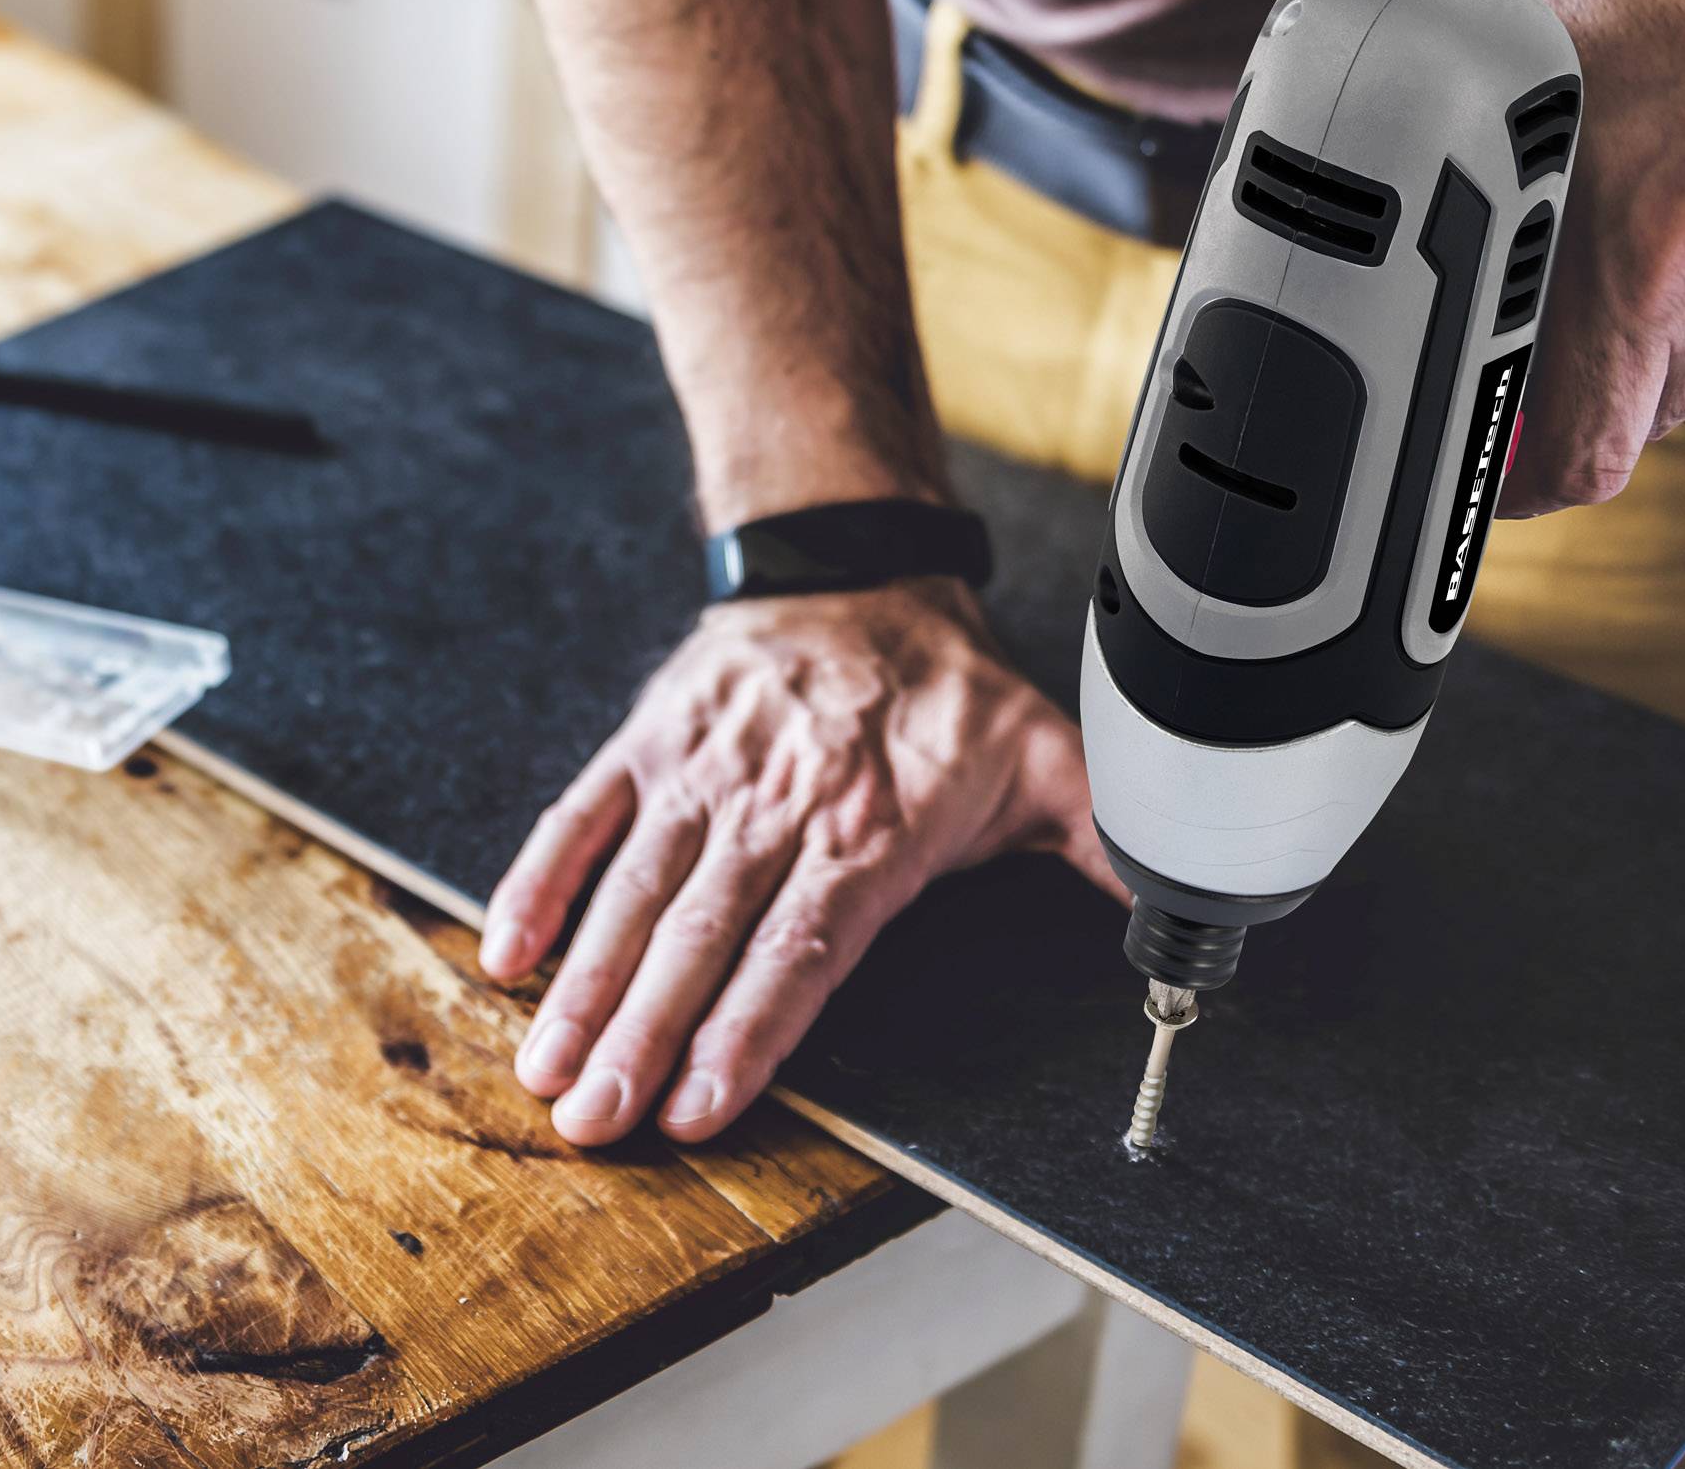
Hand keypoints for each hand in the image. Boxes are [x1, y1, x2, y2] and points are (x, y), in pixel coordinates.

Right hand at [478, 579, 1121, 1145]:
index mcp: (870, 828)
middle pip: (700, 937)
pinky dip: (538, 882)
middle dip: (643, 1036)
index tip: (702, 1101)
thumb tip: (1179, 918)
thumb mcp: (1048, 753)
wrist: (852, 565)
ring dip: (586, 986)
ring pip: (634, 891)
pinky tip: (506, 955)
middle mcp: (775, 807)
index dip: (751, 1028)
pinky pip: (583, 820)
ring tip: (548, 1067)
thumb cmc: (945, 685)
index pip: (802, 946)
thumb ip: (1102, 842)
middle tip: (593, 1119)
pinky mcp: (649, 747)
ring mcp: (702, 775)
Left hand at [1471, 0, 1684, 515]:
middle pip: (1628, 428)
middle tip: (1520, 360)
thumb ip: (1445, 122)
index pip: (1567, 458)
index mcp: (1621, 250)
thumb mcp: (1506, 20)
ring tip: (1623, 218)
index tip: (1468, 483)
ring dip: (1645, 327)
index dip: (1507, 490)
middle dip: (1564, 412)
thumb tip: (1372, 161)